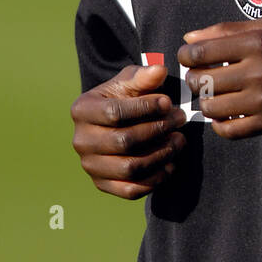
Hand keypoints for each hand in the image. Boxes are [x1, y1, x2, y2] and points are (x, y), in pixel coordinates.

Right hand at [70, 64, 186, 199]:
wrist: (114, 122)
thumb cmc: (124, 97)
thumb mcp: (130, 82)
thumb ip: (144, 76)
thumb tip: (159, 71)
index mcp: (82, 110)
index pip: (115, 113)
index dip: (146, 108)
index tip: (169, 103)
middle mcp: (80, 140)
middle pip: (124, 141)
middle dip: (158, 130)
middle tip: (181, 120)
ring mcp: (90, 165)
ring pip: (130, 167)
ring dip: (161, 155)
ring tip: (179, 140)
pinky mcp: (102, 184)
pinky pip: (130, 190)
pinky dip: (155, 179)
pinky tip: (171, 163)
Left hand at [177, 21, 261, 138]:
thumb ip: (226, 30)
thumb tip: (188, 39)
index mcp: (257, 43)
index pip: (200, 52)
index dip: (186, 55)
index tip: (190, 56)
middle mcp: (259, 72)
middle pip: (201, 81)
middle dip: (195, 78)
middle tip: (203, 75)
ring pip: (210, 107)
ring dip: (206, 101)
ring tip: (215, 94)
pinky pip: (228, 130)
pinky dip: (219, 123)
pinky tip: (225, 112)